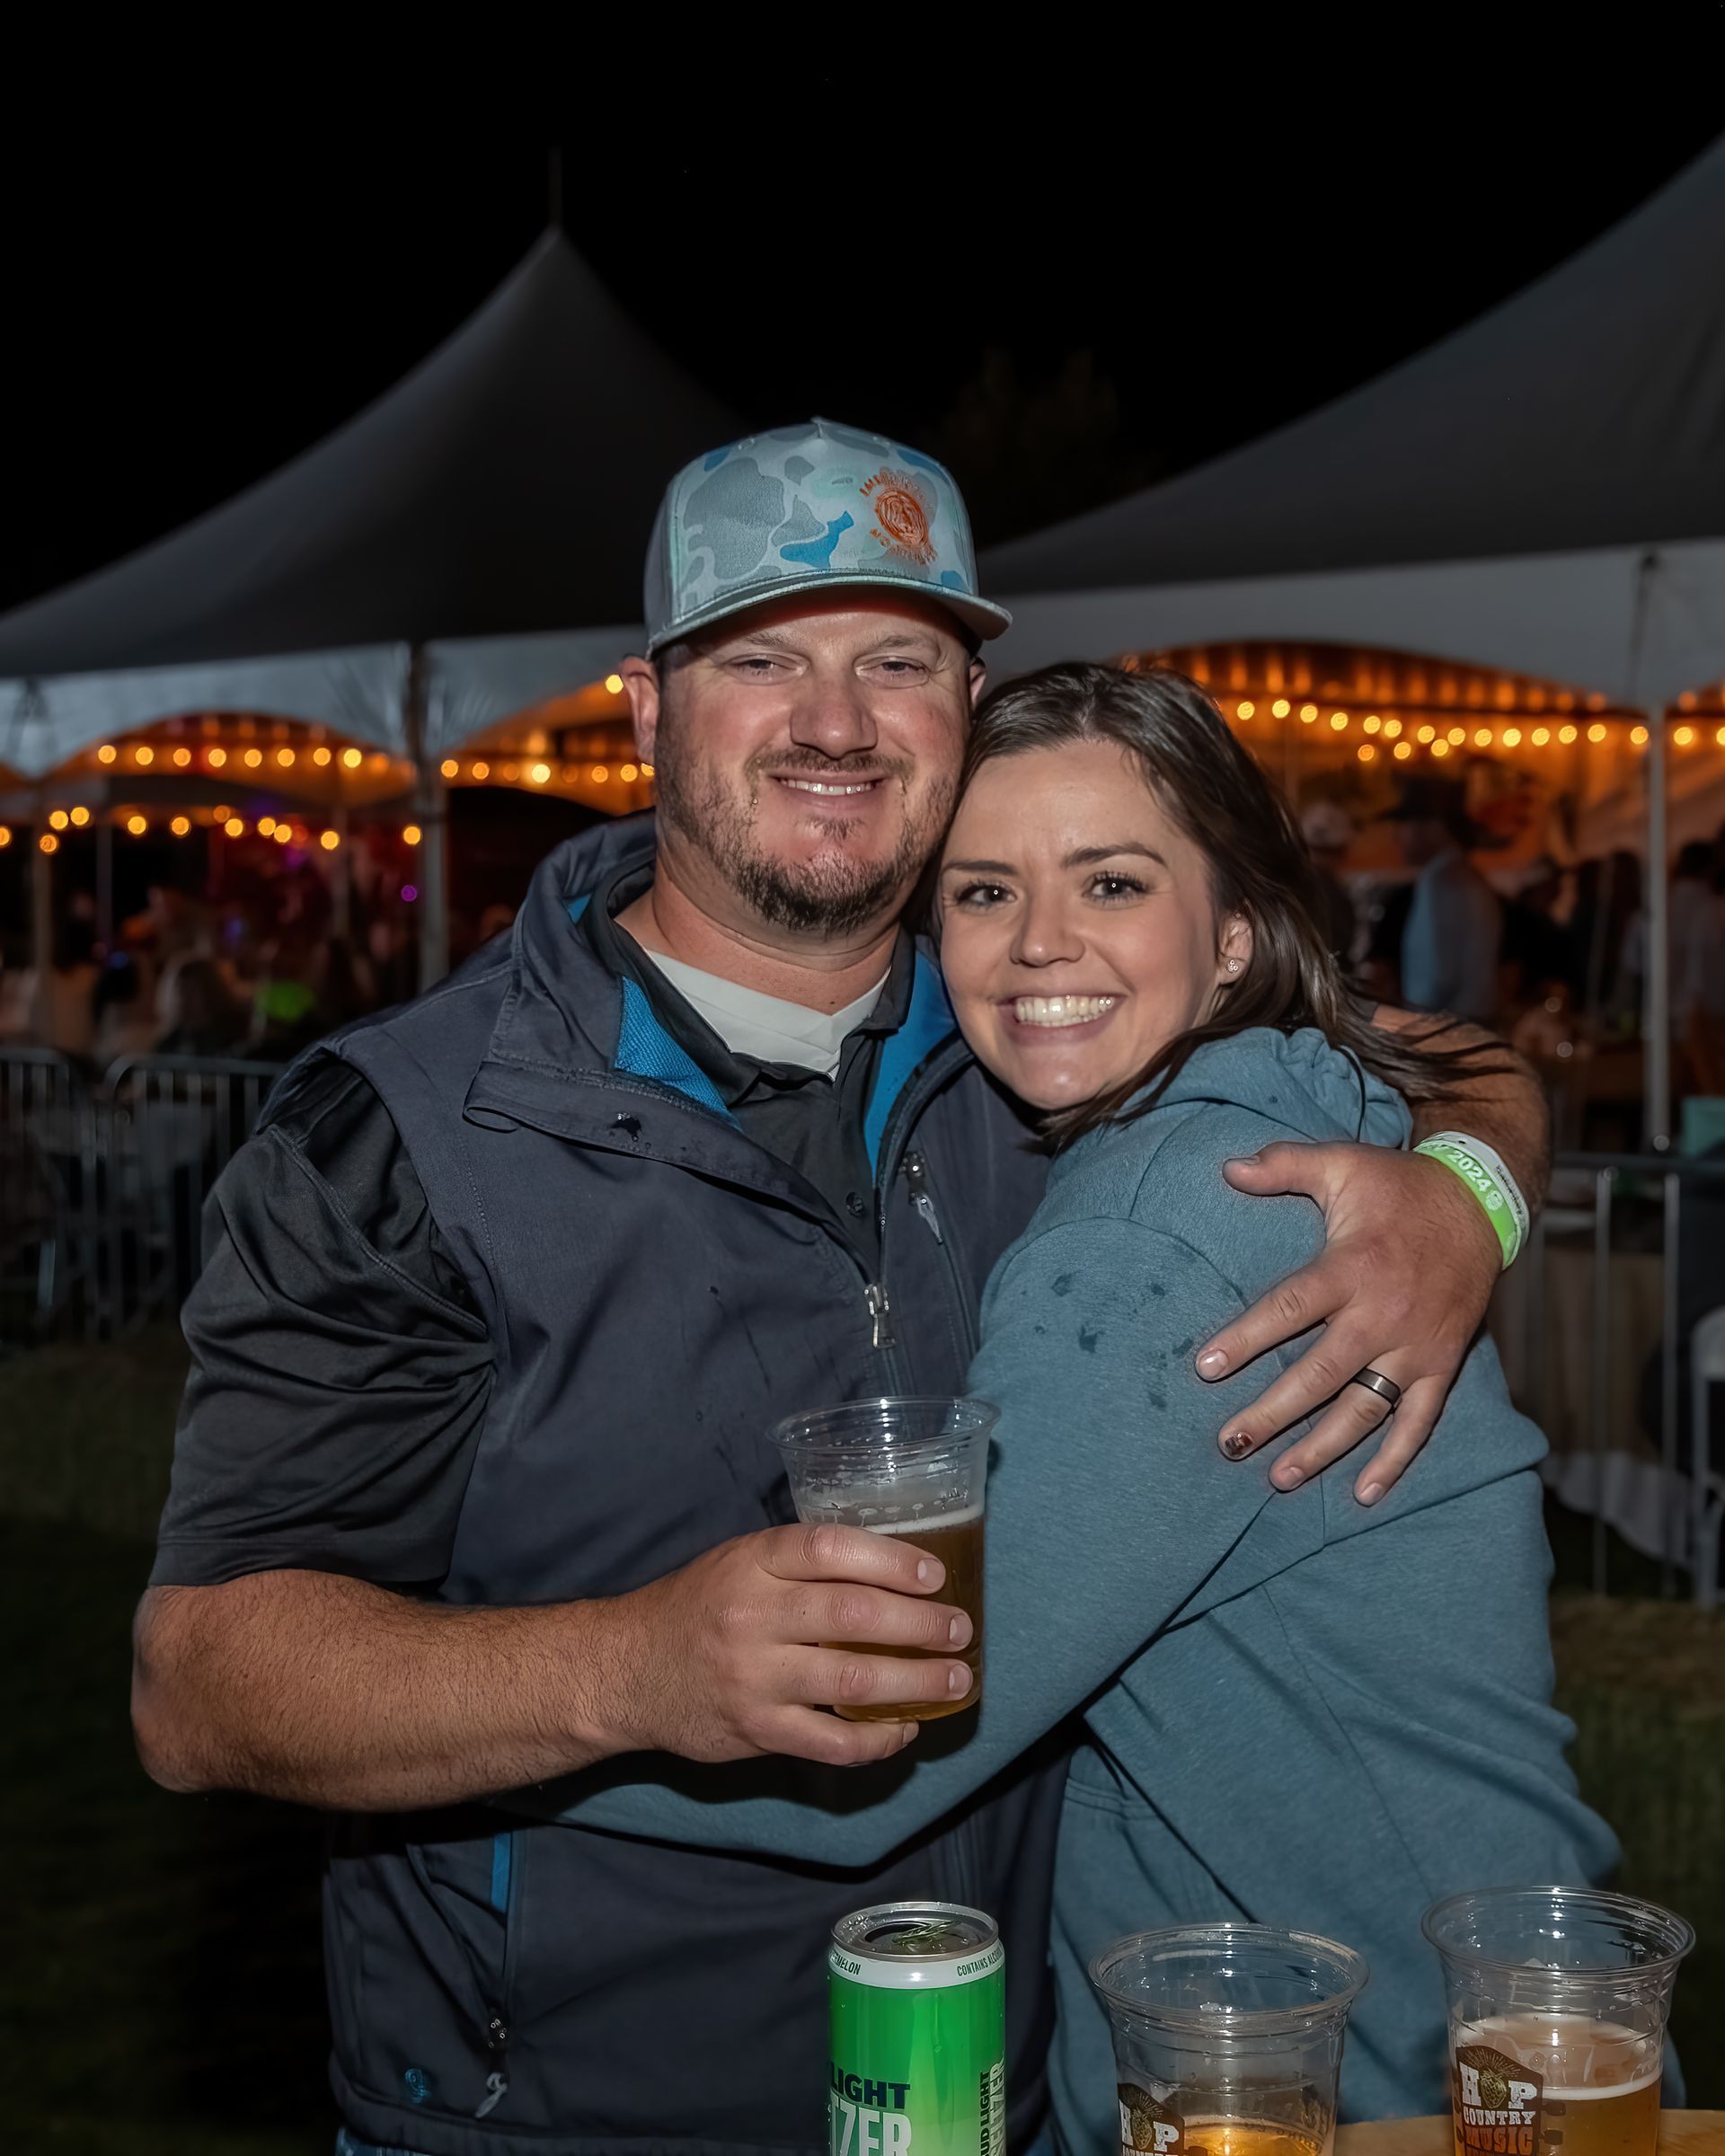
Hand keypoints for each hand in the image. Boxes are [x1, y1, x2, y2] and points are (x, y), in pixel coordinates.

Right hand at [600, 1523, 973, 1766]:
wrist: (625, 1672)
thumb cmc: (696, 1608)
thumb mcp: (737, 1562)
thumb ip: (799, 1563)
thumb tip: (891, 1567)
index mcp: (751, 1561)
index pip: (830, 1549)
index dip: (890, 1560)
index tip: (935, 1573)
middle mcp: (752, 1615)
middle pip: (852, 1615)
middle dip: (920, 1625)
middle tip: (960, 1630)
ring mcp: (754, 1677)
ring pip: (852, 1681)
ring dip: (915, 1682)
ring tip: (954, 1681)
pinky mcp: (756, 1730)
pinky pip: (832, 1742)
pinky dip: (877, 1739)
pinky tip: (904, 1730)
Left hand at [1196, 1143, 1499, 1502]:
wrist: (1482, 1204)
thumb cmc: (1399, 1185)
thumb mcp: (1343, 1162)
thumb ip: (1284, 1165)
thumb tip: (1226, 1167)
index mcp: (1352, 1267)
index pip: (1289, 1310)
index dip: (1246, 1340)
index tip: (1204, 1370)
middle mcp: (1382, 1315)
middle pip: (1320, 1374)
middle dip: (1272, 1412)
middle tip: (1229, 1443)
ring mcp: (1416, 1346)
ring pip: (1364, 1408)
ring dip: (1322, 1448)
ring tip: (1278, 1477)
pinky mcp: (1442, 1365)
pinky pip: (1419, 1422)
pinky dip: (1395, 1461)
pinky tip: (1364, 1496)